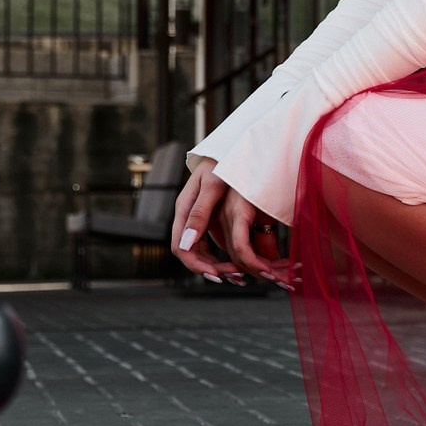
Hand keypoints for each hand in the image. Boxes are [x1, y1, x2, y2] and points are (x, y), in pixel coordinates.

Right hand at [172, 162, 289, 284]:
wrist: (233, 147)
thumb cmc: (221, 162)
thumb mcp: (212, 186)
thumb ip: (199, 214)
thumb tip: (184, 243)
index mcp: (184, 211)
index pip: (181, 248)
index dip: (198, 265)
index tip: (218, 276)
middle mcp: (189, 218)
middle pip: (193, 254)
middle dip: (213, 269)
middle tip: (237, 278)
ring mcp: (200, 219)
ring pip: (205, 252)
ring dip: (221, 266)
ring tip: (243, 275)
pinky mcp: (213, 219)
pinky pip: (216, 243)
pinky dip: (228, 256)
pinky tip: (245, 263)